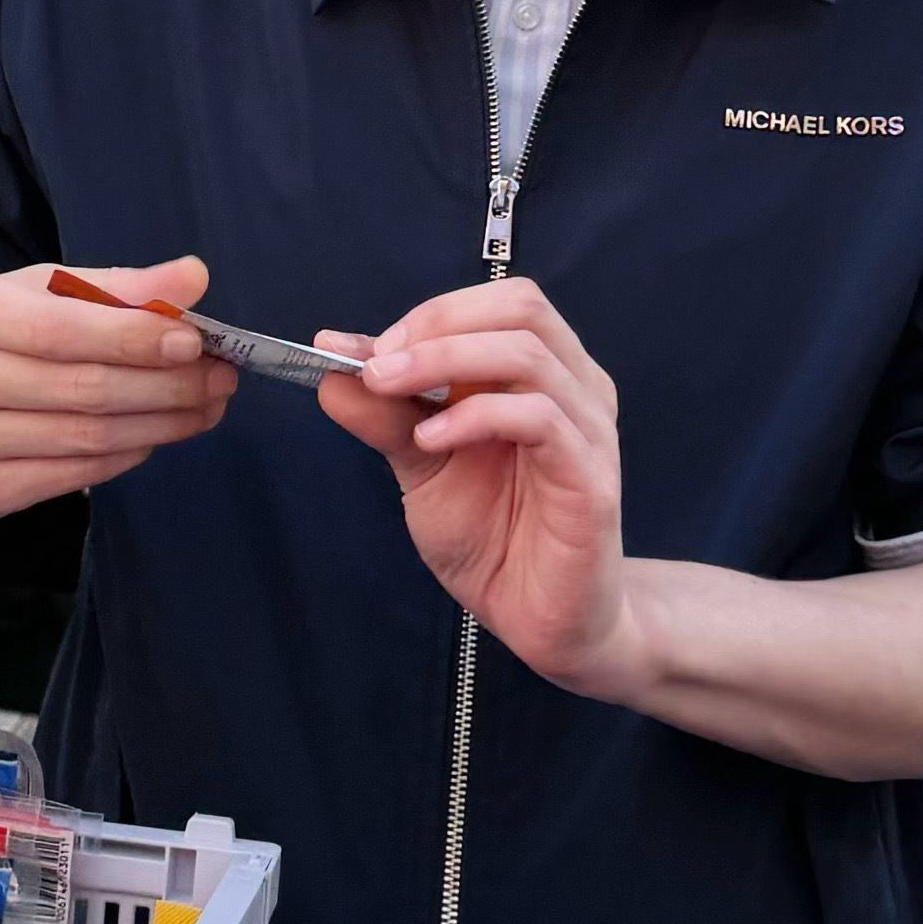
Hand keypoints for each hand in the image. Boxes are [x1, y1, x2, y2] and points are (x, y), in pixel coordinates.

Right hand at [0, 255, 236, 522]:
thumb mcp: (14, 291)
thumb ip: (102, 285)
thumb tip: (190, 277)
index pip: (59, 327)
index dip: (134, 335)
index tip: (194, 335)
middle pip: (81, 388)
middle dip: (167, 384)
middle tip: (220, 373)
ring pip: (85, 437)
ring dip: (162, 423)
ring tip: (204, 404)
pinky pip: (71, 476)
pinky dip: (126, 455)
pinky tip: (155, 435)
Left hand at [316, 282, 640, 700]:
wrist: (540, 620)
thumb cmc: (494, 538)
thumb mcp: (422, 467)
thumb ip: (386, 414)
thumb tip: (332, 360)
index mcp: (543, 374)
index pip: (499, 303)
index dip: (431, 315)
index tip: (369, 352)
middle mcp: (576, 389)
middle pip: (521, 307)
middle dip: (438, 325)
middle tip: (379, 365)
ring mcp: (588, 431)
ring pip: (528, 353)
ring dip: (445, 362)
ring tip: (388, 391)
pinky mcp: (590, 478)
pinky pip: (540, 419)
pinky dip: (474, 416)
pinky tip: (432, 441)